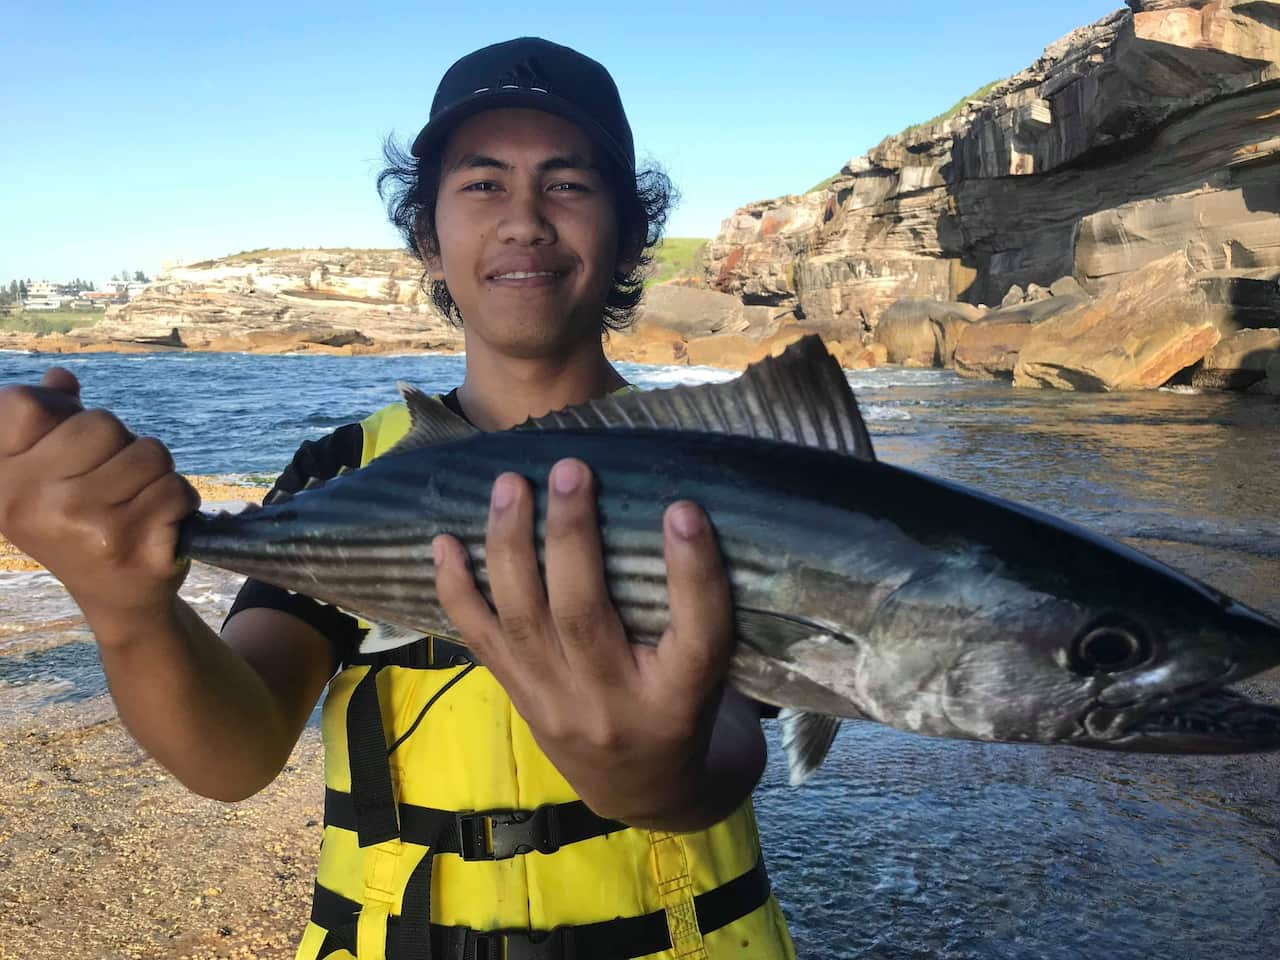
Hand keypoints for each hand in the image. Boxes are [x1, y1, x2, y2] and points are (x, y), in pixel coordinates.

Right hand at [0, 368, 198, 638]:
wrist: (116, 597)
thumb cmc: (85, 522)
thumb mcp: (51, 474)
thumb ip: (52, 423)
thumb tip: (60, 379)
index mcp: (4, 480)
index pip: (24, 405)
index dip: (61, 413)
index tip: (68, 447)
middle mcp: (32, 503)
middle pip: (101, 424)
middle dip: (122, 445)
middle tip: (115, 482)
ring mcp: (82, 526)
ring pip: (149, 453)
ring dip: (156, 473)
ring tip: (138, 502)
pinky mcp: (131, 546)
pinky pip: (176, 489)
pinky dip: (180, 500)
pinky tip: (159, 524)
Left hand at [433, 457, 737, 826]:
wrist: (644, 794)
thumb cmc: (685, 710)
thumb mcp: (717, 671)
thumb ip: (698, 610)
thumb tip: (677, 511)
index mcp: (683, 696)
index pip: (697, 632)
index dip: (692, 569)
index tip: (683, 508)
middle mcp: (615, 704)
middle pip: (585, 615)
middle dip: (571, 537)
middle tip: (572, 470)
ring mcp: (557, 706)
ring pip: (524, 620)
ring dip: (510, 546)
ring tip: (510, 486)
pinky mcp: (521, 700)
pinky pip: (480, 641)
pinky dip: (456, 589)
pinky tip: (443, 542)